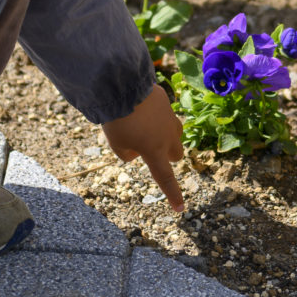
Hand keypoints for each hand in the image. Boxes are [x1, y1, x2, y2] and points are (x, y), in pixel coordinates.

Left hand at [102, 85, 186, 211]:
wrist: (123, 86)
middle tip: (150, 149)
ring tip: (144, 128)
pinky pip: (164, 115)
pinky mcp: (166, 103)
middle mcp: (167, 137)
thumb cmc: (117, 120)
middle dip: (168, 155)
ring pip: (175, 133)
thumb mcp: (116, 143)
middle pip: (177, 154)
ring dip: (165, 136)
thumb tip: (137, 150)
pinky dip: (156, 117)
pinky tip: (139, 109)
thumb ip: (127, 153)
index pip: (166, 179)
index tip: (180, 209)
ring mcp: (170, 119)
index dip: (173, 195)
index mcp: (154, 151)